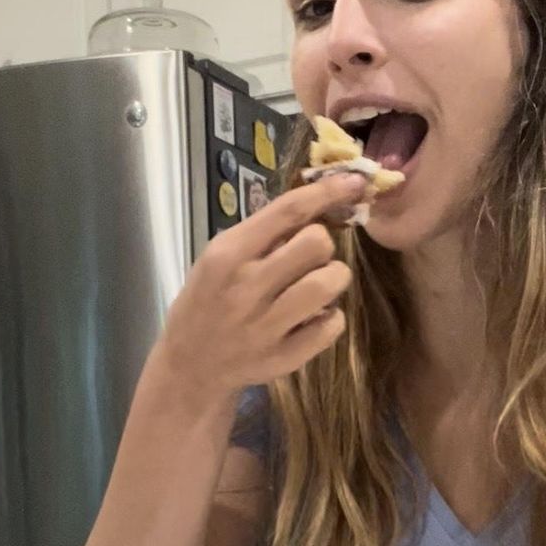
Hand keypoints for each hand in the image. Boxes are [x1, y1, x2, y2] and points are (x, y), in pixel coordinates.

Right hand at [160, 172, 366, 396]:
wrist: (191, 364)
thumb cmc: (209, 300)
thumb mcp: (220, 258)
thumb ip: (263, 235)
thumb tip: (319, 206)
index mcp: (229, 254)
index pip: (288, 211)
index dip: (328, 192)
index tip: (355, 181)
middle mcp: (247, 288)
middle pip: (317, 243)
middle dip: (323, 246)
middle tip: (309, 259)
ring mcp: (266, 326)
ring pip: (328, 282)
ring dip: (332, 279)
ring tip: (316, 286)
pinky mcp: (284, 357)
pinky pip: (332, 326)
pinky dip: (331, 318)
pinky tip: (313, 318)